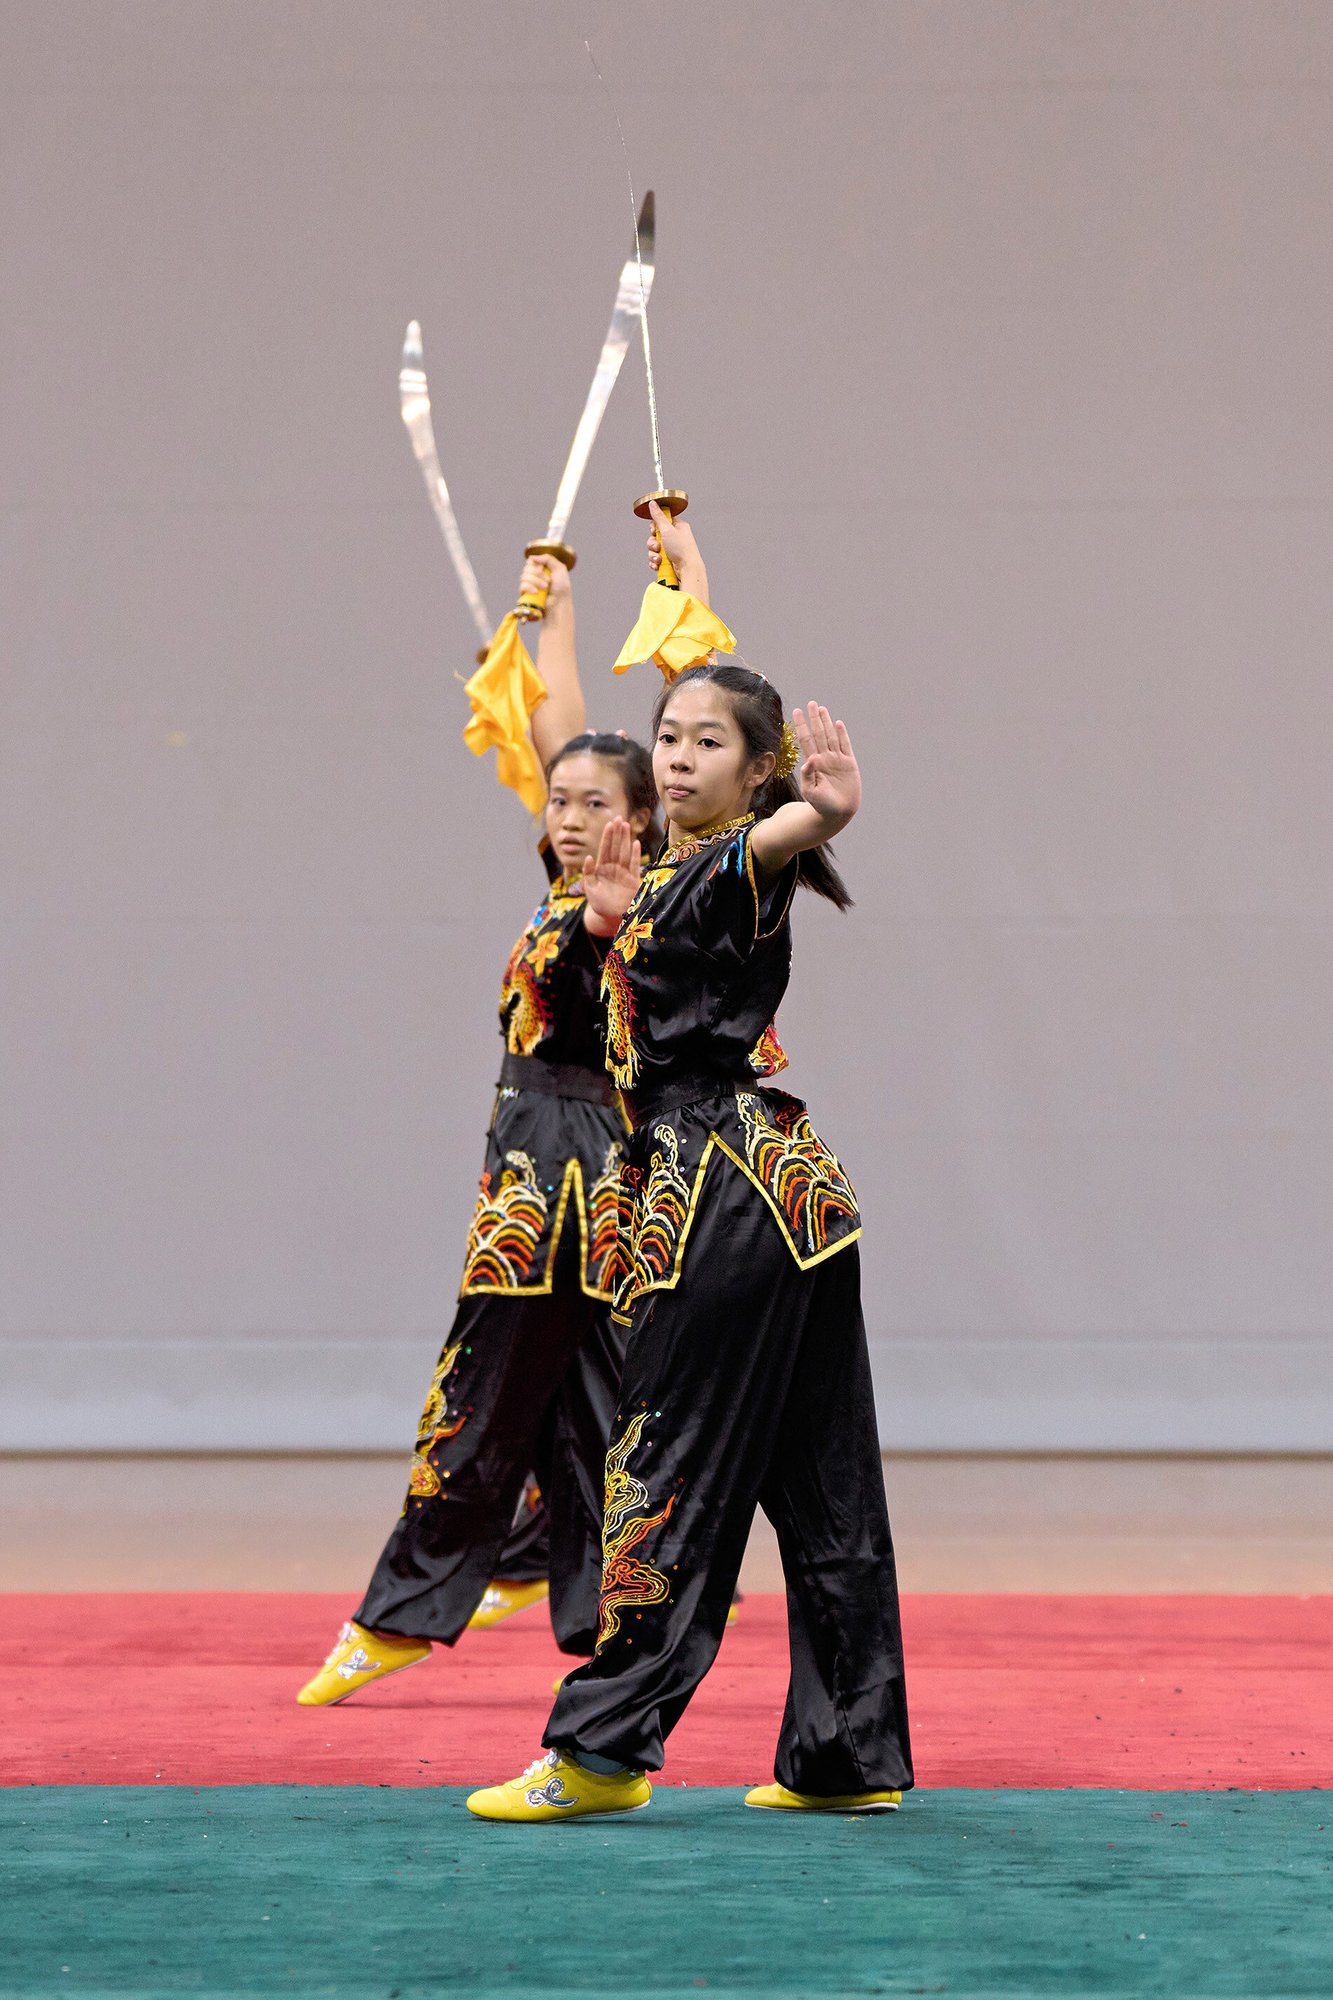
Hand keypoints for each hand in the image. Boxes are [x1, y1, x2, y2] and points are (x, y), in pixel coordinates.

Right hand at [519, 553, 570, 604]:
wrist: (559, 603)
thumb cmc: (562, 588)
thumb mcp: (560, 568)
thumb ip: (548, 558)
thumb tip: (532, 557)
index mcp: (541, 568)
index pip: (531, 560)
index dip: (536, 563)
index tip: (543, 568)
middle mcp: (534, 576)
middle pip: (526, 567)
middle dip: (538, 574)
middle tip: (549, 581)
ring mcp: (528, 585)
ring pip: (523, 576)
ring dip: (536, 581)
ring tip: (545, 588)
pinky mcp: (525, 594)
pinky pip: (522, 586)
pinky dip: (529, 587)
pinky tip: (536, 592)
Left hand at [582, 816, 641, 932]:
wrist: (611, 917)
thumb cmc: (599, 904)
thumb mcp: (590, 889)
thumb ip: (588, 873)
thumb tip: (588, 857)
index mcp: (602, 869)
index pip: (605, 849)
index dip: (607, 837)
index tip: (609, 824)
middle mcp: (613, 868)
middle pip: (616, 848)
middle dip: (617, 833)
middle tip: (619, 818)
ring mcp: (624, 873)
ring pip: (625, 852)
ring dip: (626, 839)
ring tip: (626, 826)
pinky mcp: (633, 880)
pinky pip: (635, 865)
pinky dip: (635, 855)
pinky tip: (636, 843)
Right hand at [646, 500, 700, 576]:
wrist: (687, 569)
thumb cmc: (682, 550)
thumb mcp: (668, 529)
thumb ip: (658, 516)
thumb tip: (653, 503)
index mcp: (677, 526)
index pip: (661, 521)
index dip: (654, 527)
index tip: (654, 531)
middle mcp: (674, 537)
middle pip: (655, 536)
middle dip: (653, 544)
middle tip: (658, 547)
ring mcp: (671, 549)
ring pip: (654, 549)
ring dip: (653, 554)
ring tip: (659, 559)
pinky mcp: (668, 560)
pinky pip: (655, 559)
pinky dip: (655, 562)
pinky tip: (659, 564)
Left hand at [793, 704, 860, 822]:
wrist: (838, 813)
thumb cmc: (821, 804)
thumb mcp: (810, 791)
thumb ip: (807, 775)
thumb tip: (809, 758)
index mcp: (813, 763)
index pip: (805, 740)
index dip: (801, 726)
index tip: (796, 713)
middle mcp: (824, 758)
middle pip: (818, 734)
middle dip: (814, 719)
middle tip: (810, 704)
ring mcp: (837, 760)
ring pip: (831, 736)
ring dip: (826, 722)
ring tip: (821, 709)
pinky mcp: (849, 764)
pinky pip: (845, 746)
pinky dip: (842, 735)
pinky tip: (838, 724)